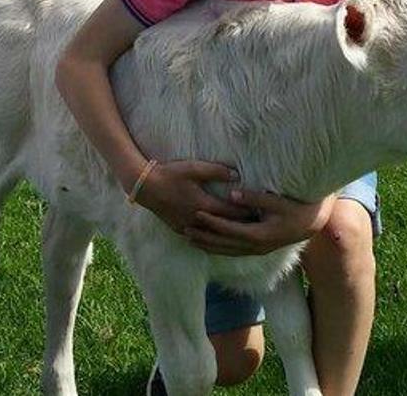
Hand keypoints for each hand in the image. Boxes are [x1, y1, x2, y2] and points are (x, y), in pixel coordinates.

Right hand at [130, 160, 248, 233]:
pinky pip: (199, 238)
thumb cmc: (170, 174)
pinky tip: (218, 239)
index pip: (232, 213)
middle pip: (225, 227)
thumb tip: (237, 175)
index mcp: (204, 205)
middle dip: (241, 226)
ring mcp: (187, 227)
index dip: (247, 213)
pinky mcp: (179, 229)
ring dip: (226, 235)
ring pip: (212, 236)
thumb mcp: (194, 168)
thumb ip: (217, 171)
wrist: (145, 186)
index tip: (261, 214)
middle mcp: (198, 220)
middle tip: (257, 227)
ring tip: (241, 234)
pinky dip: (211, 238)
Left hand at [183, 191, 334, 255]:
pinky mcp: (257, 250)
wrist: (312, 225)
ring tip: (189, 238)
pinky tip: (206, 244)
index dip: (213, 222)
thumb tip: (231, 194)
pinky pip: (233, 251)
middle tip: (184, 229)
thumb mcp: (277, 201)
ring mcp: (257, 251)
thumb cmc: (297, 208)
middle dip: (204, 237)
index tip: (197, 213)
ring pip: (227, 251)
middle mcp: (256, 247)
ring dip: (207, 245)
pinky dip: (217, 248)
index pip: (230, 229)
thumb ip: (254, 198)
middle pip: (224, 244)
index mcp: (260, 235)